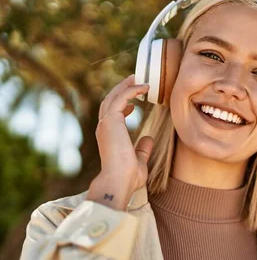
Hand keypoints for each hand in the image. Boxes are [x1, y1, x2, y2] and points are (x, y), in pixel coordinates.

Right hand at [87, 75, 153, 209]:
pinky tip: (144, 88)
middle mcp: (104, 128)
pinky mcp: (111, 121)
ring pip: (113, 97)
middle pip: (110, 101)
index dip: (123, 104)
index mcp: (109, 136)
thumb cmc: (128, 177)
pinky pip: (121, 98)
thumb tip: (149, 139)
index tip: (136, 100)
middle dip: (122, 89)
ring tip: (139, 78)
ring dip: (126, 86)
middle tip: (135, 79)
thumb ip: (143, 149)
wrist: (119, 181)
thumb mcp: (139, 160)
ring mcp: (106, 123)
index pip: (112, 114)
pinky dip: (131, 90)